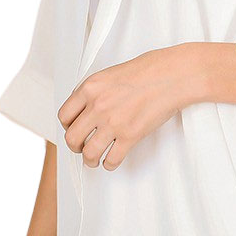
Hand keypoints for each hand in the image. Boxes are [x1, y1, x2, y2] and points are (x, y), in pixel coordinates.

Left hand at [58, 46, 190, 170]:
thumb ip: (95, 91)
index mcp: (90, 88)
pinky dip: (109, 164)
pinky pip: (112, 159)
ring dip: (90, 160)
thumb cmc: (148, 70)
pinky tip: (111, 160)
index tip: (73, 129)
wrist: (172, 75)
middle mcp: (98, 106)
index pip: (64, 116)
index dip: (67, 127)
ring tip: (94, 159)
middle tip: (81, 147)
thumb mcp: (111, 74)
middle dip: (75, 146)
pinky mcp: (130, 136)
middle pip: (72, 138)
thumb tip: (86, 108)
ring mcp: (113, 122)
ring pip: (89, 153)